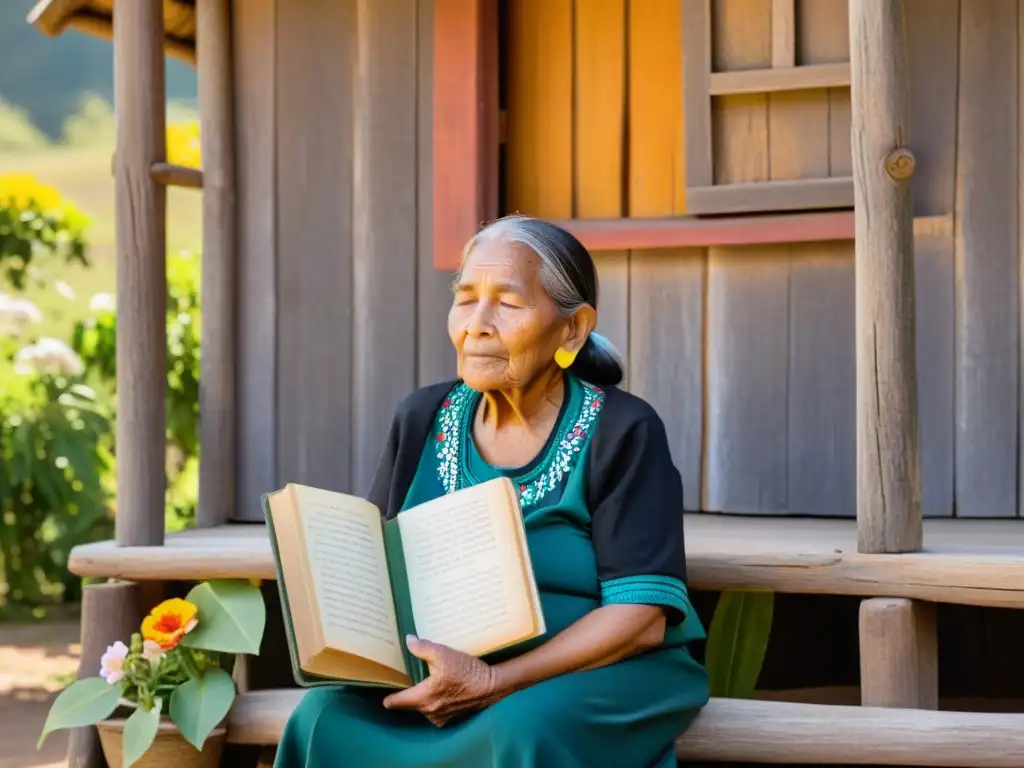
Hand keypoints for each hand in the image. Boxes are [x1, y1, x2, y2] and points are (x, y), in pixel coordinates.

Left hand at [382, 635, 503, 726]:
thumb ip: (422, 648)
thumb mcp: (443, 653)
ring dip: (423, 697)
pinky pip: (435, 710)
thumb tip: (408, 640)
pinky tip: (441, 689)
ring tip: (426, 682)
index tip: (382, 692)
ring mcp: (441, 717)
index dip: (388, 697)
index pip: (397, 702)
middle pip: (410, 703)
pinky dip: (435, 701)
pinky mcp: (451, 717)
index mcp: (423, 697)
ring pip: (423, 706)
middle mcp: (429, 711)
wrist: (492, 686)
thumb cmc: (467, 671)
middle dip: (407, 693)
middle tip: (407, 678)